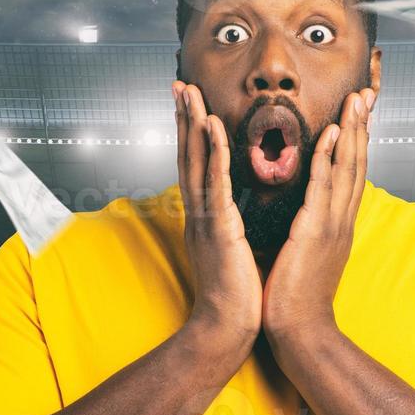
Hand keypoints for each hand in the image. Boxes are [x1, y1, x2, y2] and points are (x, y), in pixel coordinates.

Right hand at [173, 80, 261, 361]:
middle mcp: (197, 215)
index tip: (190, 105)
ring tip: (190, 92)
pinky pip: (215, 184)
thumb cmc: (235, 298)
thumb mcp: (230, 252)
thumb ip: (227, 228)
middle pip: (187, 156)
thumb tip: (232, 215)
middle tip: (179, 84)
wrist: (226, 331)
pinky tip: (211, 126)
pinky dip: (212, 152)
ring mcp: (204, 221)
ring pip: (196, 163)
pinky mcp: (218, 230)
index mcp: (204, 220)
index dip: (191, 134)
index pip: (196, 167)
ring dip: (192, 124)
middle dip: (183, 119)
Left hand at [262, 85, 374, 342]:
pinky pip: (323, 188)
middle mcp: (341, 220)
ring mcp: (333, 225)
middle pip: (358, 163)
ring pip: (348, 168)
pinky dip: (330, 157)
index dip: (357, 140)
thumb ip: (309, 228)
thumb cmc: (295, 297)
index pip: (351, 173)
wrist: (300, 332)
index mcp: (338, 224)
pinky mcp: (316, 232)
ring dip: (353, 131)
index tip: (359, 111)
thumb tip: (304, 212)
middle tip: (367, 91)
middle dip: (362, 126)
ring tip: (357, 98)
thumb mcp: (306, 254)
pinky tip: (332, 133)